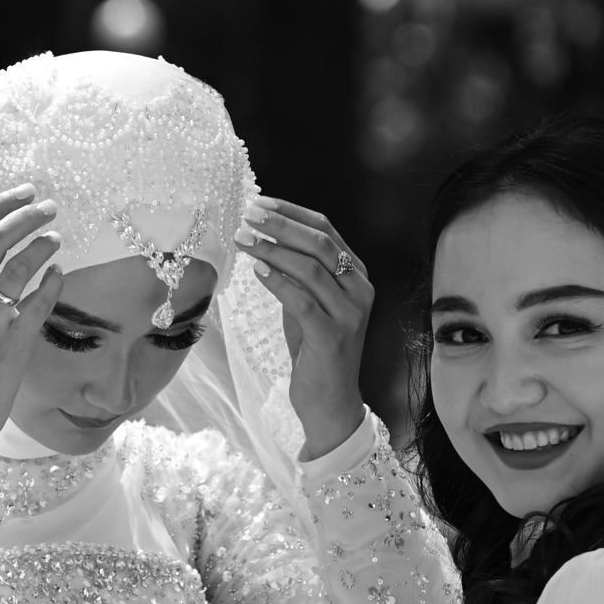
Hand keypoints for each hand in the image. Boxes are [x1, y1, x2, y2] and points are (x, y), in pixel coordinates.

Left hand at [233, 196, 369, 459]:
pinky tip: (257, 271)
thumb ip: (297, 273)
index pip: (327, 230)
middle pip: (320, 243)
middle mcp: (360, 290)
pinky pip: (303, 301)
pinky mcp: (333, 337)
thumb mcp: (309, 303)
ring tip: (243, 239)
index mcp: (357, 276)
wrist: (331, 402)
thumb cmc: (315, 350)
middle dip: (280, 224)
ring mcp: (350, 314)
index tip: (259, 202)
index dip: (292, 212)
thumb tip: (263, 237)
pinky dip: (278, 283)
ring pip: (310, 269)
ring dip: (272, 250)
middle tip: (247, 214)